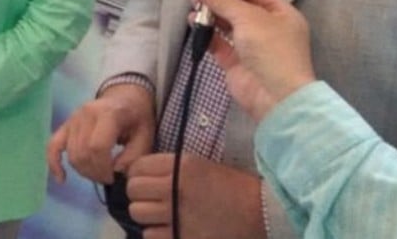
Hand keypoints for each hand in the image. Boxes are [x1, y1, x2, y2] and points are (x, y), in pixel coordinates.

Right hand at [48, 83, 154, 184]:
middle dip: (94, 172)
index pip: (97, 147)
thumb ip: (133, 157)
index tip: (114, 177)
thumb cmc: (137, 119)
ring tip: (98, 174)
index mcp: (108, 113)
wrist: (125, 98)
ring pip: (71, 153)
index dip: (104, 168)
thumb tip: (116, 172)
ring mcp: (73, 118)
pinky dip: (54, 163)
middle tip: (108, 178)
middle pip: (82, 152)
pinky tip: (62, 178)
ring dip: (83, 171)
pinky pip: (53, 145)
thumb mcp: (145, 136)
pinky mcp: (65, 124)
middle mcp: (86, 113)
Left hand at [126, 153, 264, 238]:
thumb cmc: (232, 186)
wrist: (264, 212)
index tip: (146, 180)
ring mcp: (177, 215)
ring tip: (161, 217)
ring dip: (146, 216)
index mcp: (182, 165)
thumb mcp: (200, 165)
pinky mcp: (182, 237)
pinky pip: (151, 236)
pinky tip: (170, 230)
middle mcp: (175, 188)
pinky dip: (157, 234)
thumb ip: (169, 168)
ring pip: (138, 214)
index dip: (138, 174)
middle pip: (133, 190)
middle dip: (139, 195)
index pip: (137, 167)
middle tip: (152, 200)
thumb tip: (136, 173)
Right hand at [196, 0, 315, 121]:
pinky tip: (193, 23)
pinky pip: (218, 42)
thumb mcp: (249, 18)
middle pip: (238, 5)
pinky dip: (206, 33)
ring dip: (210, 14)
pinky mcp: (235, 61)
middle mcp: (266, 26)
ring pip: (227, 23)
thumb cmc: (271, 51)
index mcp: (280, 12)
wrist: (275, 98)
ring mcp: (250, 45)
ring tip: (191, 6)